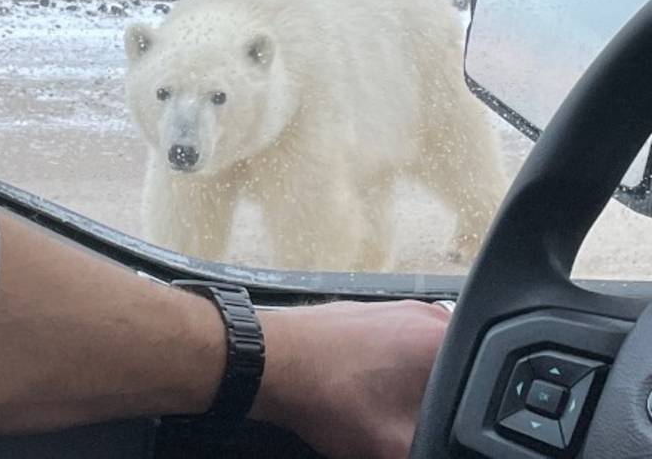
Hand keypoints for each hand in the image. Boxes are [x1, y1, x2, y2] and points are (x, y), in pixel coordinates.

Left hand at [252, 300, 450, 458]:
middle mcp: (427, 315)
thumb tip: (446, 450)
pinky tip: (364, 389)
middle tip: (407, 421)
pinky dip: (389, 372)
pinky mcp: (369, 313)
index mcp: (445, 342)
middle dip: (440, 403)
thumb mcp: (392, 446)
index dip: (468, 415)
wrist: (267, 361)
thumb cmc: (325, 394)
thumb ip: (431, 451)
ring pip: (426, 360)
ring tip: (383, 406)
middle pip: (458, 372)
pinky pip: (397, 348)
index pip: (486, 382)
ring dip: (413, 388)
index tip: (441, 428)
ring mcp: (397, 309)